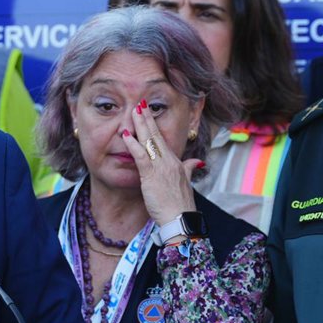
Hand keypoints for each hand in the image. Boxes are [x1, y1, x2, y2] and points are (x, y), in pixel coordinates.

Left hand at [120, 99, 199, 226]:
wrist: (180, 219)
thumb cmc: (180, 204)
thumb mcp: (186, 183)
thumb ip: (190, 169)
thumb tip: (196, 161)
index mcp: (176, 162)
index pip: (163, 140)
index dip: (155, 126)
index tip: (149, 113)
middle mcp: (169, 161)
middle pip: (157, 136)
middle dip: (148, 118)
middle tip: (140, 104)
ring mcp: (161, 167)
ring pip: (149, 141)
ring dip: (141, 125)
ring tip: (133, 111)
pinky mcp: (152, 176)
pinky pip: (141, 156)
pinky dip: (133, 144)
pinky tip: (125, 135)